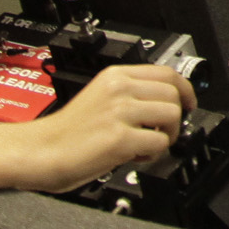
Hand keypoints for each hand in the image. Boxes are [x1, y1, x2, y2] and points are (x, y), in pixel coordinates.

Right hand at [15, 62, 194, 190]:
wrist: (39, 152)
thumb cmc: (65, 133)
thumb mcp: (99, 97)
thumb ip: (129, 95)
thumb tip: (165, 104)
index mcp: (115, 76)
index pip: (167, 72)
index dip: (185, 90)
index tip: (189, 103)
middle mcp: (119, 89)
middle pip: (174, 94)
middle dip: (175, 118)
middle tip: (161, 133)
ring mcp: (120, 111)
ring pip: (172, 116)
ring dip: (166, 136)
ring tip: (145, 146)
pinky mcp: (120, 137)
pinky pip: (159, 142)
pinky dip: (153, 154)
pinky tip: (134, 157)